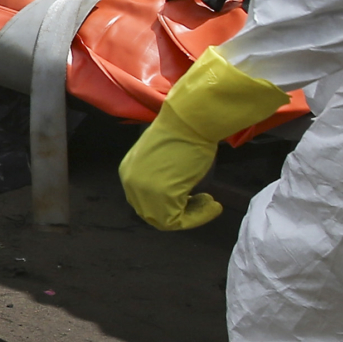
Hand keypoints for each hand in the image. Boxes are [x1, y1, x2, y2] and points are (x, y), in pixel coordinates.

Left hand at [117, 48, 290, 229]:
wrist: (192, 120)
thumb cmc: (186, 134)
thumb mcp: (166, 161)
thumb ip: (163, 180)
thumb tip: (179, 197)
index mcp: (129, 172)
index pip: (144, 201)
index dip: (171, 205)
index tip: (195, 197)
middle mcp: (130, 183)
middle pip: (151, 213)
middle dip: (180, 212)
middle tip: (203, 202)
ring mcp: (143, 191)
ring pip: (163, 220)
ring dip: (191, 216)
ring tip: (209, 203)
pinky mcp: (161, 196)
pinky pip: (176, 221)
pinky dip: (197, 218)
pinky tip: (213, 205)